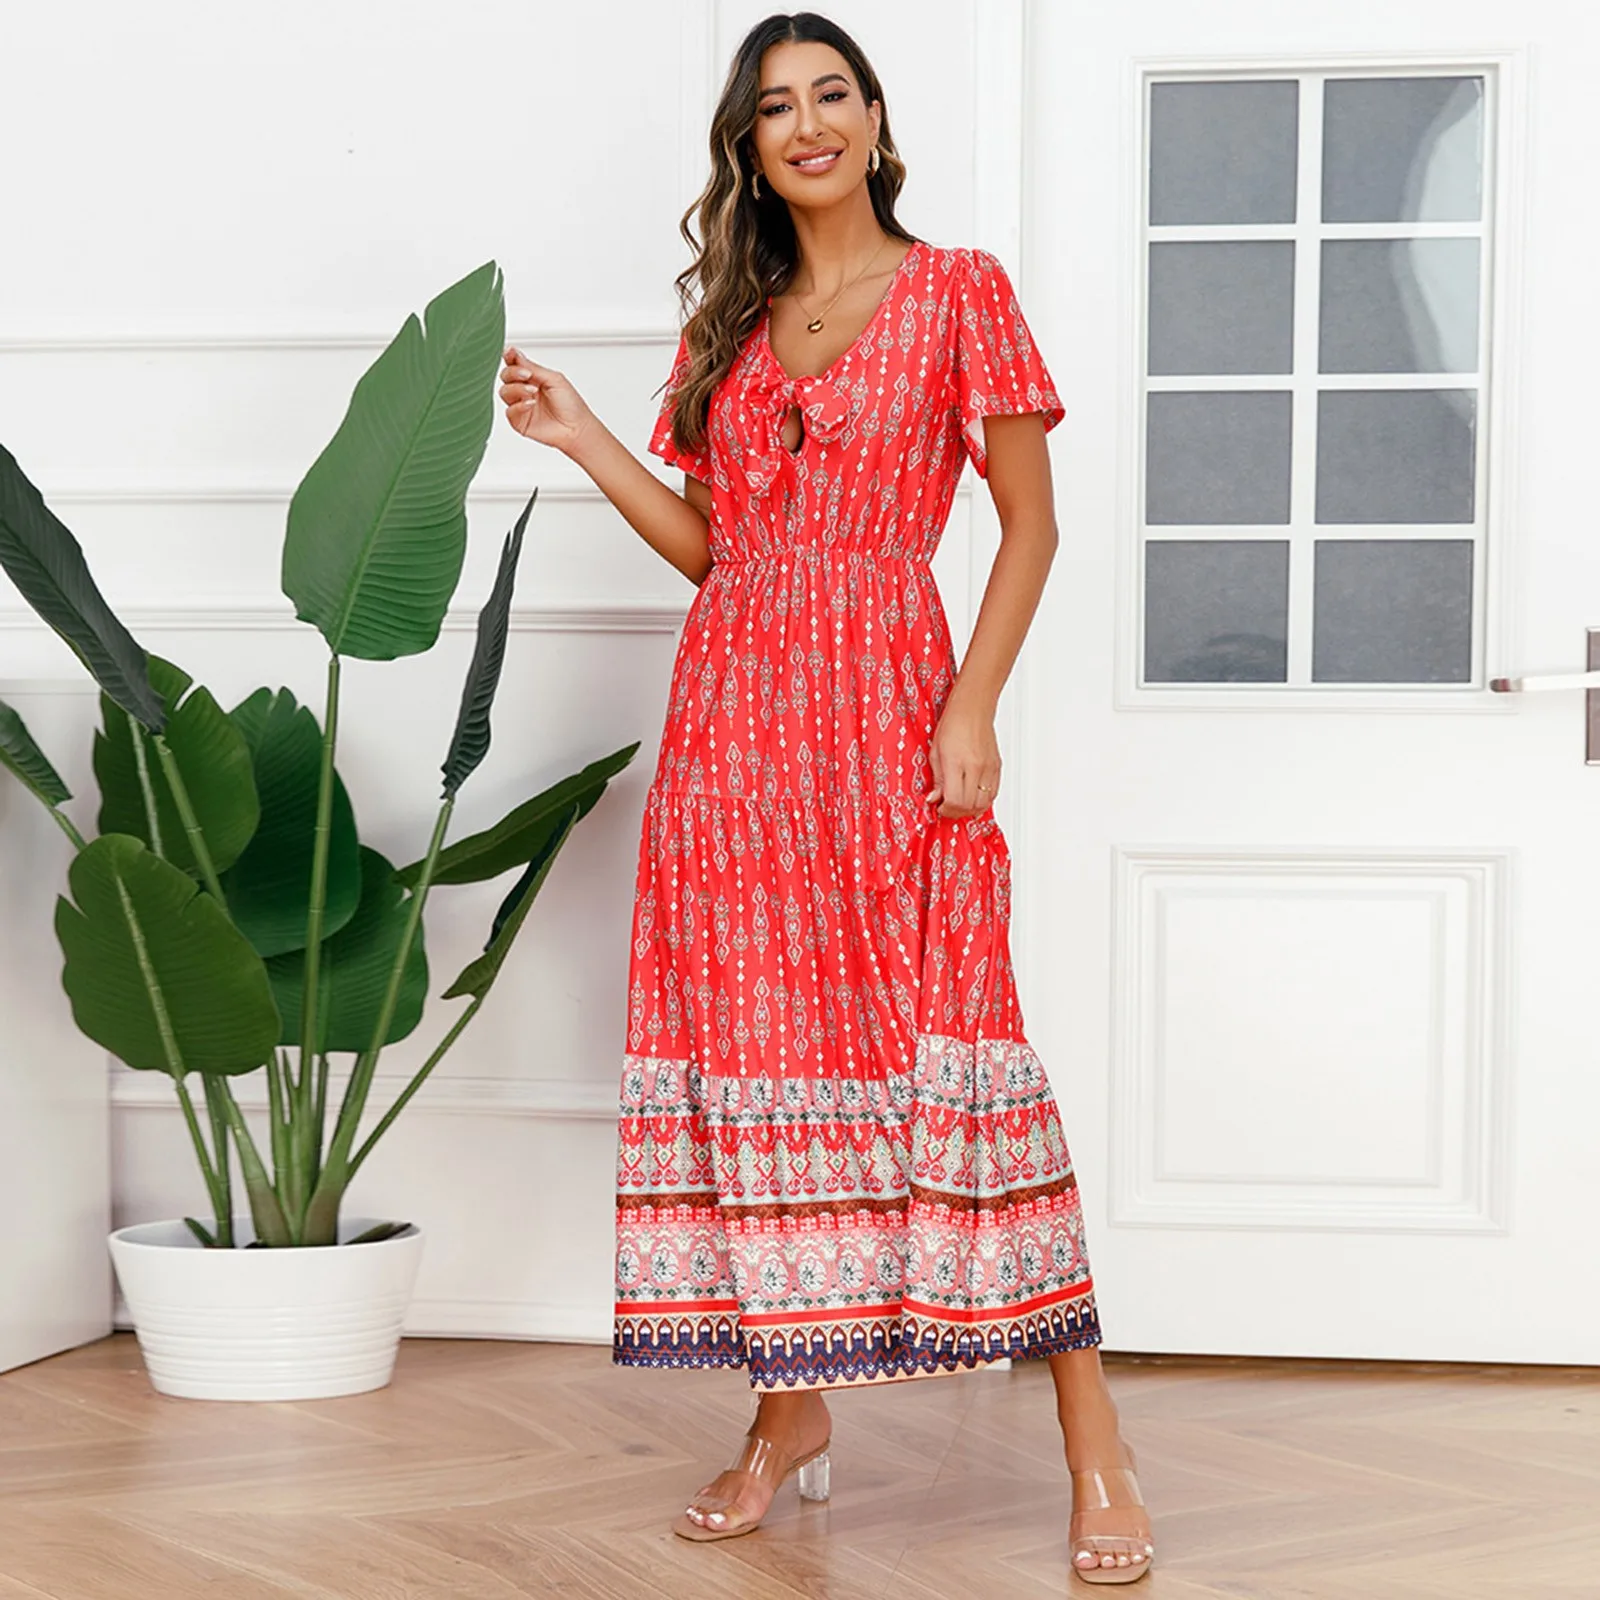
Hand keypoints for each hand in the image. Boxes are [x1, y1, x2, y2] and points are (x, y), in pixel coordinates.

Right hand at [498, 345, 594, 452]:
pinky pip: (509, 411)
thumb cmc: (571, 405)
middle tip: (527, 375)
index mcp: (533, 377)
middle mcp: (525, 390)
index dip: (510, 356)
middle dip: (513, 372)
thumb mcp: (554, 379)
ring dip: (516, 388)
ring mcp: (521, 405)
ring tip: (532, 391)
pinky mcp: (519, 421)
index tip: (510, 352)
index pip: (515, 363)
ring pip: (504, 392)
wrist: (577, 428)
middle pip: (506, 376)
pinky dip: (518, 406)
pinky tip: (530, 404)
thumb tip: (515, 354)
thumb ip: (533, 367)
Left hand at [925, 691, 999, 818]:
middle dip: (957, 812)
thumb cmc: (953, 725)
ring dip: (971, 809)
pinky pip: (993, 793)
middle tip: (948, 808)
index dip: (946, 810)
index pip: (955, 800)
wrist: (973, 709)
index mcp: (957, 763)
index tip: (940, 807)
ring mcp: (989, 768)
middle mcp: (976, 767)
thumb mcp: (935, 753)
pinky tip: (973, 798)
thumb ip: (937, 779)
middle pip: (970, 805)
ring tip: (960, 804)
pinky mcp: (997, 767)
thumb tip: (934, 799)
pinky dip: (983, 801)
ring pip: (984, 803)